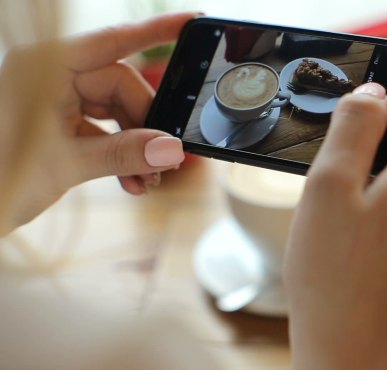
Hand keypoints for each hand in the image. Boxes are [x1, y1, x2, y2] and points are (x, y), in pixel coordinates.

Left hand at [0, 13, 196, 233]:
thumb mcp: (66, 165)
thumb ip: (124, 153)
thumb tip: (171, 148)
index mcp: (44, 66)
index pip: (113, 41)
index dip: (157, 32)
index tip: (193, 21)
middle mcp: (51, 75)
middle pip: (122, 87)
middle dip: (146, 126)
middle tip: (162, 162)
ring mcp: (56, 98)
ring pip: (117, 111)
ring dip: (137, 147)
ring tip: (147, 179)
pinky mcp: (60, 121)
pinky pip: (105, 129)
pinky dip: (121, 154)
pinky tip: (133, 180)